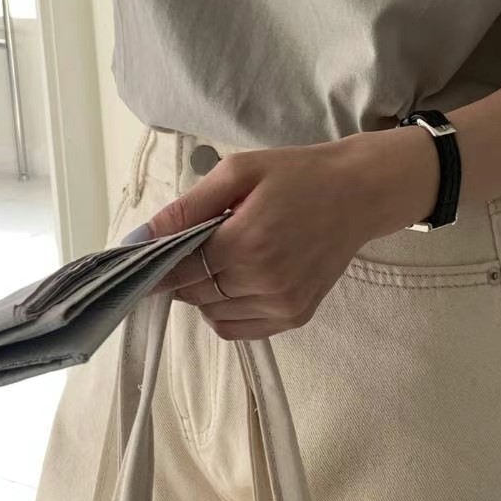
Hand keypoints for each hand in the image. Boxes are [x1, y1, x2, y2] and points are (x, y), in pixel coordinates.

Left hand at [134, 131, 435, 341]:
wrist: (359, 194)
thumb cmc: (298, 175)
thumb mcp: (239, 173)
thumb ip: (189, 207)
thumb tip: (142, 235)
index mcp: (247, 242)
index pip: (178, 270)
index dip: (156, 264)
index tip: (146, 254)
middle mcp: (264, 281)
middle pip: (192, 293)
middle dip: (182, 272)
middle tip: (194, 242)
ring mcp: (282, 304)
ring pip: (212, 313)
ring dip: (204, 291)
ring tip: (224, 256)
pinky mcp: (294, 316)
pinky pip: (237, 328)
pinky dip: (225, 309)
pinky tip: (237, 278)